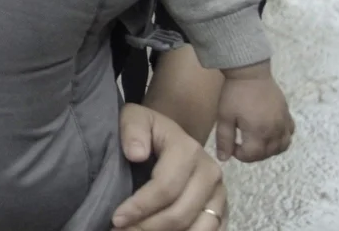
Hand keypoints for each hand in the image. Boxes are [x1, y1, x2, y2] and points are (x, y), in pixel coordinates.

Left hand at [112, 103, 227, 230]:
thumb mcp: (134, 118)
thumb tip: (136, 154)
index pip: (165, 188)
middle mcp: (210, 173)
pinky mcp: (222, 208)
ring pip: (197, 228)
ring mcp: (219, 193)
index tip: (116, 218)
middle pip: (180, 213)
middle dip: (148, 227)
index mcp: (189, 151)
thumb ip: (132, 130)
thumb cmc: (148, 130)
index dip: (140, 207)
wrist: (169, 136)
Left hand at [215, 65, 293, 161]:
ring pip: (281, 147)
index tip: (232, 145)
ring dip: (268, 150)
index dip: (240, 155)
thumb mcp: (224, 116)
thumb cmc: (234, 94)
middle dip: (253, 154)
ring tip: (255, 142)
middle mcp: (275, 130)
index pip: (252, 155)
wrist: (250, 73)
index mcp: (258, 132)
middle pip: (267, 153)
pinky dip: (282, 139)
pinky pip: (289, 134)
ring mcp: (284, 123)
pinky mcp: (287, 115)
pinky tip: (270, 134)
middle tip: (241, 144)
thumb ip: (224, 139)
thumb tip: (224, 159)